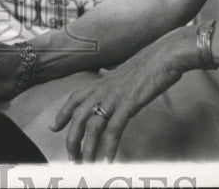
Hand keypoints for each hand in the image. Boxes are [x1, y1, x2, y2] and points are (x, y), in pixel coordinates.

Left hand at [50, 31, 191, 161]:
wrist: (165, 54)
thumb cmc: (149, 62)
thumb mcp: (125, 71)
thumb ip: (115, 79)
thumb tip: (109, 78)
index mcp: (101, 82)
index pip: (74, 98)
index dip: (62, 113)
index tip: (53, 128)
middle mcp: (103, 89)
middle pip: (78, 117)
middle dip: (72, 139)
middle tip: (72, 157)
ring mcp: (114, 97)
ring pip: (93, 126)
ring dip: (88, 148)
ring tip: (87, 164)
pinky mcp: (129, 104)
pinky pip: (114, 129)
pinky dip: (109, 147)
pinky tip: (108, 160)